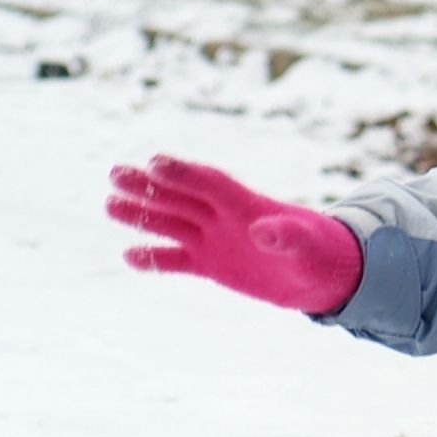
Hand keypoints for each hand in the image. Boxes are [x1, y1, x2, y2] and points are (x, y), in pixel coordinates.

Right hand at [107, 156, 363, 314]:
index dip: (184, 173)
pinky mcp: (212, 264)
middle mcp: (225, 218)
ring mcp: (216, 239)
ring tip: (110, 205)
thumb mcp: (309, 247)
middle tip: (115, 173)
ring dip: (143, 215)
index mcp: (248, 206)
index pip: (210, 183)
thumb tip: (262, 232)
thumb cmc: (323, 253)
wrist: (326, 274)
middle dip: (150, 186)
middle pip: (181, 197)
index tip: (154, 162)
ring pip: (172, 223)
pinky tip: (129, 256)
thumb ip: (286, 236)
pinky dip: (155, 259)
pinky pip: (178, 260)